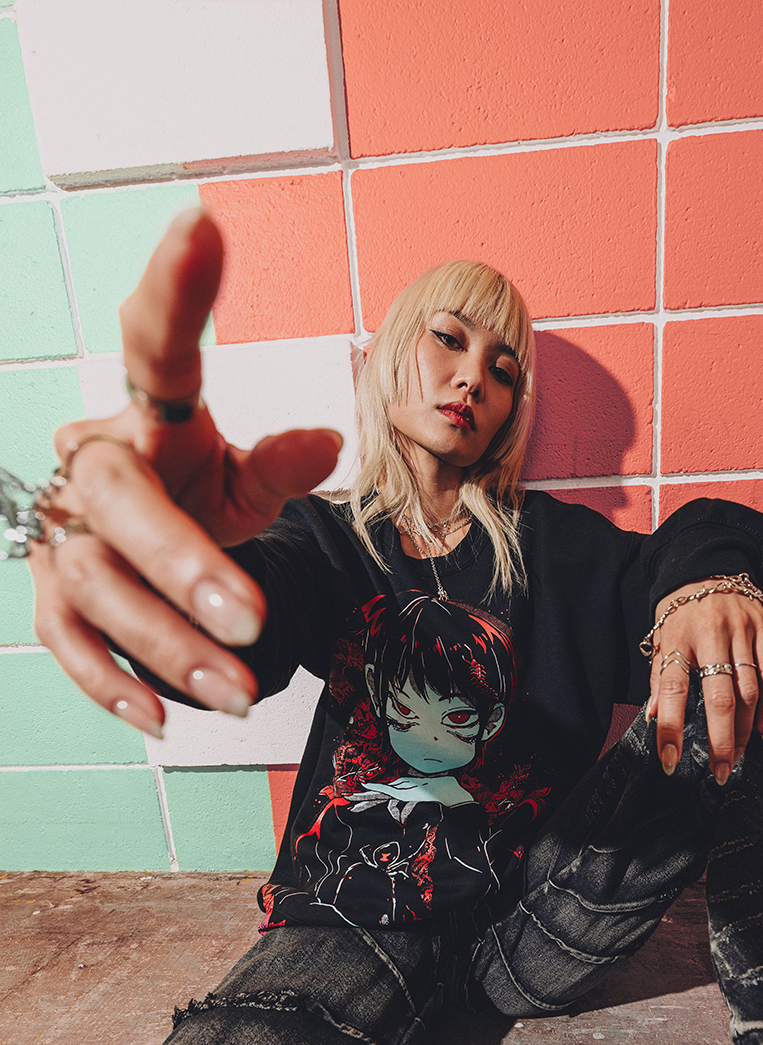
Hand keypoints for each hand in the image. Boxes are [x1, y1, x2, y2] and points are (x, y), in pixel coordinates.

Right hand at [28, 208, 342, 736]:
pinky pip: (64, 642)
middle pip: (122, 502)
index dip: (174, 289)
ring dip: (166, 646)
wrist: (142, 549)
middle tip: (250, 621)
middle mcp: (95, 461)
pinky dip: (110, 684)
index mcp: (150, 413)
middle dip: (184, 564)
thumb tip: (326, 441)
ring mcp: (63, 529)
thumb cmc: (197, 496)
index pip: (155, 344)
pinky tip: (160, 719)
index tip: (202, 222)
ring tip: (240, 695)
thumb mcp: (245, 481)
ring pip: (95, 585)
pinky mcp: (50, 593)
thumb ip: (278, 465)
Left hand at [646, 581, 762, 783]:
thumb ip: (658, 678)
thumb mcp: (660, 637)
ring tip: (736, 756)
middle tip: (719, 772)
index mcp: (677, 638)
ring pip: (750, 691)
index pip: (671, 689)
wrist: (707, 565)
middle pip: (720, 697)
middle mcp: (710, 635)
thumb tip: (653, 717)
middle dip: (721, 741)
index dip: (670, 728)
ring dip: (744, 730)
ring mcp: (741, 632)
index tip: (669, 761)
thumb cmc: (680, 610)